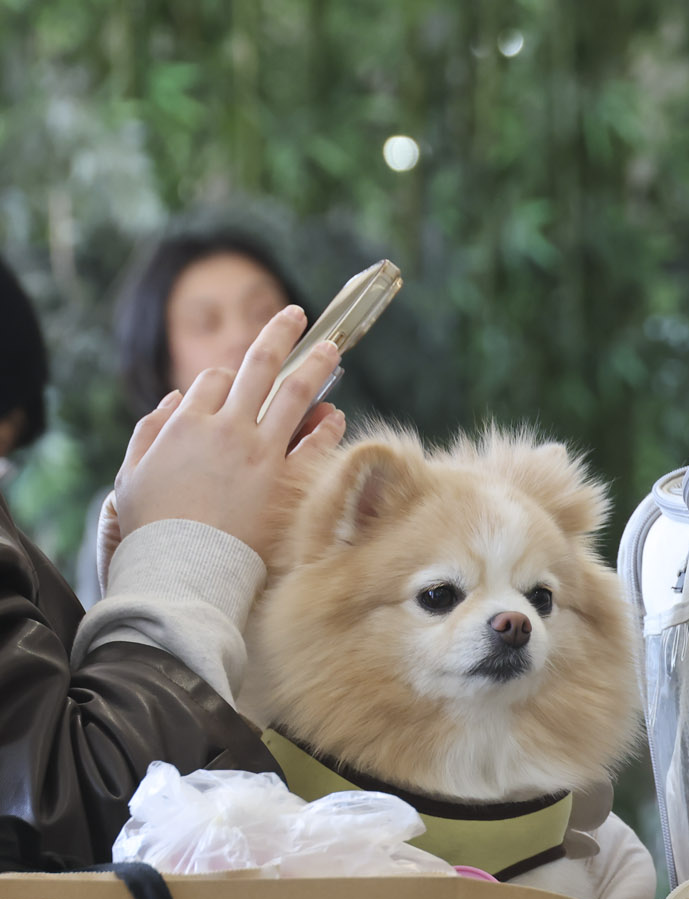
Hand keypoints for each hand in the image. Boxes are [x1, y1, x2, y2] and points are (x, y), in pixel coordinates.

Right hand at [109, 306, 348, 564]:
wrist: (183, 571)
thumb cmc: (153, 531)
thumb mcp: (131, 477)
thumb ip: (150, 432)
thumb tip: (173, 400)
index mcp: (186, 424)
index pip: (216, 380)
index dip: (228, 378)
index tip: (238, 382)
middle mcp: (227, 429)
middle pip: (259, 366)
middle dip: (279, 335)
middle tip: (296, 316)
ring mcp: (262, 453)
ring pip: (296, 393)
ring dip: (318, 365)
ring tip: (332, 350)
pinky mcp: (289, 482)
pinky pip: (317, 444)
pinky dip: (329, 426)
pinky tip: (335, 416)